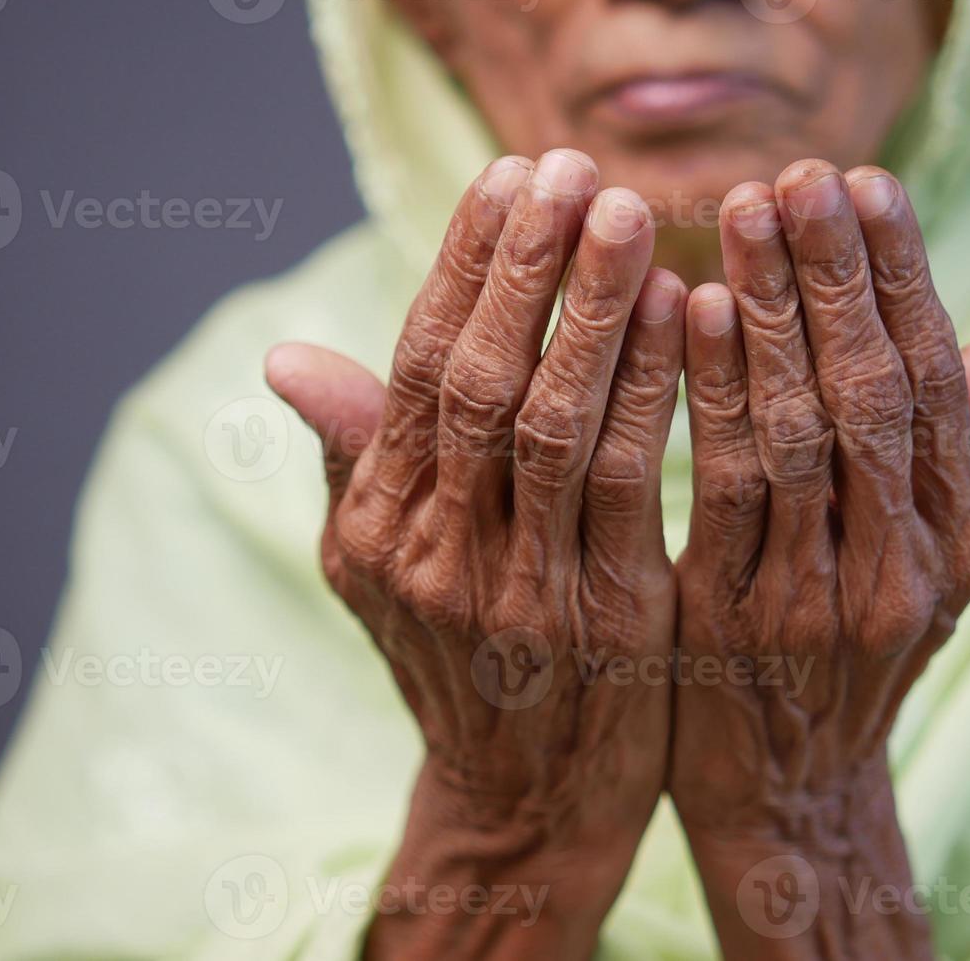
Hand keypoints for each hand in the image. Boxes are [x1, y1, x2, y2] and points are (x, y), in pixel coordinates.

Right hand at [267, 149, 686, 958]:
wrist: (524, 801)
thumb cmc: (459, 663)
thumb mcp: (379, 572)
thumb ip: (354, 459)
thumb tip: (281, 357)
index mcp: (375, 526)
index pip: (415, 370)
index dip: (463, 268)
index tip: (509, 176)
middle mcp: (432, 556)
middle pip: (478, 381)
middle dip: (529, 268)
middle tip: (573, 169)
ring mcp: (518, 594)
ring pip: (555, 426)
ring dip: (595, 312)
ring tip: (631, 215)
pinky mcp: (609, 622)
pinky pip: (635, 489)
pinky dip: (658, 395)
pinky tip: (688, 319)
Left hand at [670, 161, 969, 957]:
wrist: (784, 788)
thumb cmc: (843, 654)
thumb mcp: (920, 568)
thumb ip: (953, 460)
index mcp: (960, 537)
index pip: (939, 381)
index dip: (903, 276)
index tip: (866, 181)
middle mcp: (909, 565)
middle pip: (875, 389)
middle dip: (835, 273)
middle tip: (798, 171)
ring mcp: (824, 599)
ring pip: (802, 428)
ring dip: (771, 311)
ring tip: (742, 212)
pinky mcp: (735, 622)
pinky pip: (722, 489)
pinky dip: (709, 394)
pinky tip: (686, 311)